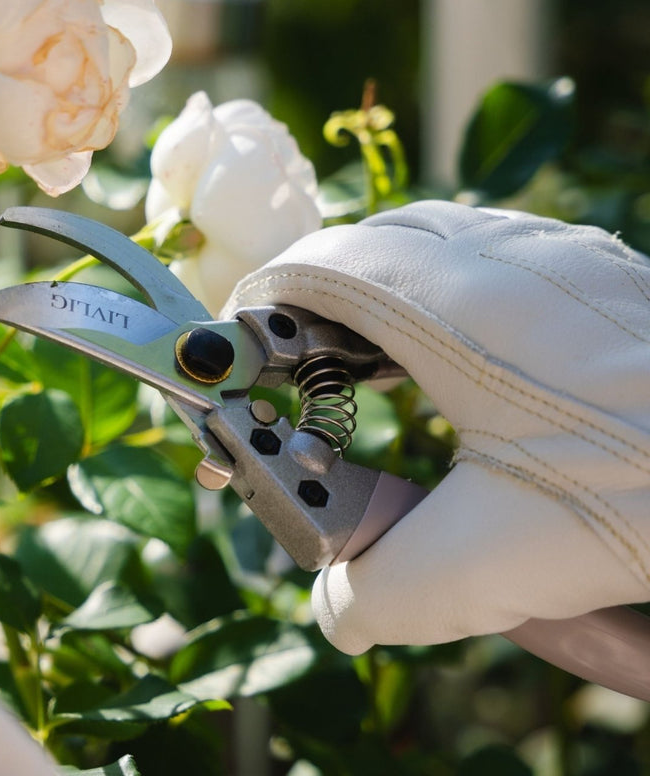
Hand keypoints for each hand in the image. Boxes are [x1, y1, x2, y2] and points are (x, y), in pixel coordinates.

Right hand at [226, 200, 649, 653]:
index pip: (312, 266)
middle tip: (308, 373)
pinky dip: (449, 292)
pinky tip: (471, 361)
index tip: (240, 351)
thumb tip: (339, 610)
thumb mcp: (497, 559)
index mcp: (447, 302)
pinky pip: (492, 250)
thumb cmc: (641, 489)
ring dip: (385, 292)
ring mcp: (555, 249)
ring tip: (380, 367)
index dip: (260, 307)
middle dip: (318, 305)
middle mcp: (496, 252)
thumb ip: (386, 590)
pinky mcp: (599, 264)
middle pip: (365, 245)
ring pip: (431, 239)